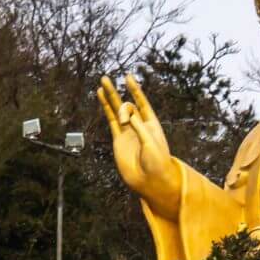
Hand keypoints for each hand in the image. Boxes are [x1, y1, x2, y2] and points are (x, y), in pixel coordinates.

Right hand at [98, 74, 183, 220]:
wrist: (150, 181)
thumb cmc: (157, 162)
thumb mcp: (151, 143)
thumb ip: (140, 128)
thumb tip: (128, 114)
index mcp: (151, 124)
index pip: (142, 103)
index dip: (135, 90)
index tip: (128, 77)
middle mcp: (139, 125)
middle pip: (127, 105)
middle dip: (117, 92)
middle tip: (106, 78)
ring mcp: (127, 132)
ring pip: (116, 111)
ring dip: (109, 98)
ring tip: (102, 84)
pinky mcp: (119, 140)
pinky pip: (111, 122)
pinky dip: (106, 111)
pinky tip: (101, 100)